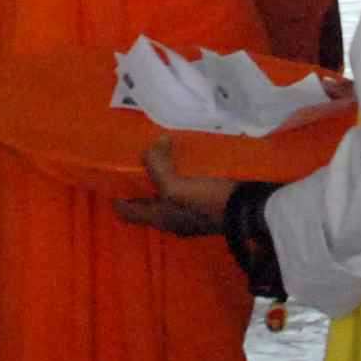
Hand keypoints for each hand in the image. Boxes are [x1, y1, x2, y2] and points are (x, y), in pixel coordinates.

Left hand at [117, 142, 235, 237]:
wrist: (252, 209)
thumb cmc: (208, 202)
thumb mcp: (176, 187)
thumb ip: (157, 167)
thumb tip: (155, 143)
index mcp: (160, 217)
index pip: (127, 212)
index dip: (114, 196)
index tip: (107, 174)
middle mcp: (173, 217)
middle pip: (147, 201)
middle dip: (138, 181)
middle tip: (132, 156)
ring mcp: (193, 211)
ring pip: (167, 192)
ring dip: (161, 175)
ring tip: (158, 151)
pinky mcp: (209, 201)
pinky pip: (187, 186)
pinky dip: (181, 173)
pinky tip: (184, 157)